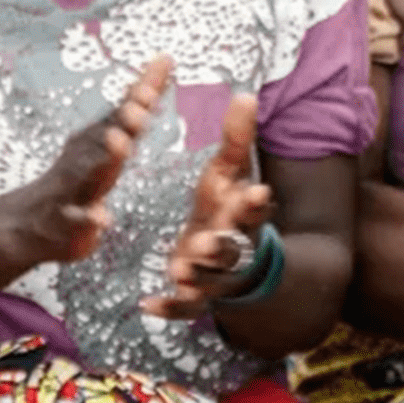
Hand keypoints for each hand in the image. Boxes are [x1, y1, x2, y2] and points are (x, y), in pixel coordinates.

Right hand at [7, 57, 173, 266]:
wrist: (29, 221)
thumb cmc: (79, 172)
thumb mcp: (111, 134)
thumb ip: (139, 100)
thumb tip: (166, 57)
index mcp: (99, 138)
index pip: (122, 114)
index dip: (138, 98)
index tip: (156, 81)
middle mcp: (84, 157)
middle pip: (105, 138)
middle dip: (123, 123)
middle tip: (139, 109)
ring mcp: (70, 187)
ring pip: (87, 172)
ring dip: (103, 159)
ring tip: (119, 145)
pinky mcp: (63, 220)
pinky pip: (75, 219)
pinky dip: (87, 218)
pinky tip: (100, 218)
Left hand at [141, 94, 273, 318]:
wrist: (237, 255)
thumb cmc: (228, 204)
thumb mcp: (230, 171)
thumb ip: (237, 138)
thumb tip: (245, 94)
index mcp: (243, 213)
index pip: (255, 208)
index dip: (254, 203)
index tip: (253, 192)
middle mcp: (233, 245)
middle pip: (234, 247)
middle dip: (221, 244)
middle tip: (204, 240)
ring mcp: (216, 273)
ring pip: (211, 279)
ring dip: (198, 275)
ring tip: (179, 268)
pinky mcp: (196, 294)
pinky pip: (186, 307)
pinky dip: (171, 308)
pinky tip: (148, 305)